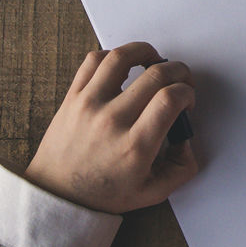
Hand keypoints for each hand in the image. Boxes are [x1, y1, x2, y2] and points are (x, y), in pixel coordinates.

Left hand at [25, 42, 198, 213]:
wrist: (58, 195)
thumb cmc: (102, 193)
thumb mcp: (153, 192)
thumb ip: (182, 167)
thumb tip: (188, 136)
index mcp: (135, 146)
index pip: (170, 99)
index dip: (187, 92)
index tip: (186, 99)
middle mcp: (112, 121)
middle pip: (155, 74)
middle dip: (178, 71)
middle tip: (180, 80)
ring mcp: (89, 105)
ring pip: (122, 57)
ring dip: (145, 51)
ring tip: (154, 60)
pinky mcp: (72, 97)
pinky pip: (93, 61)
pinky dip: (113, 55)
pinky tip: (123, 66)